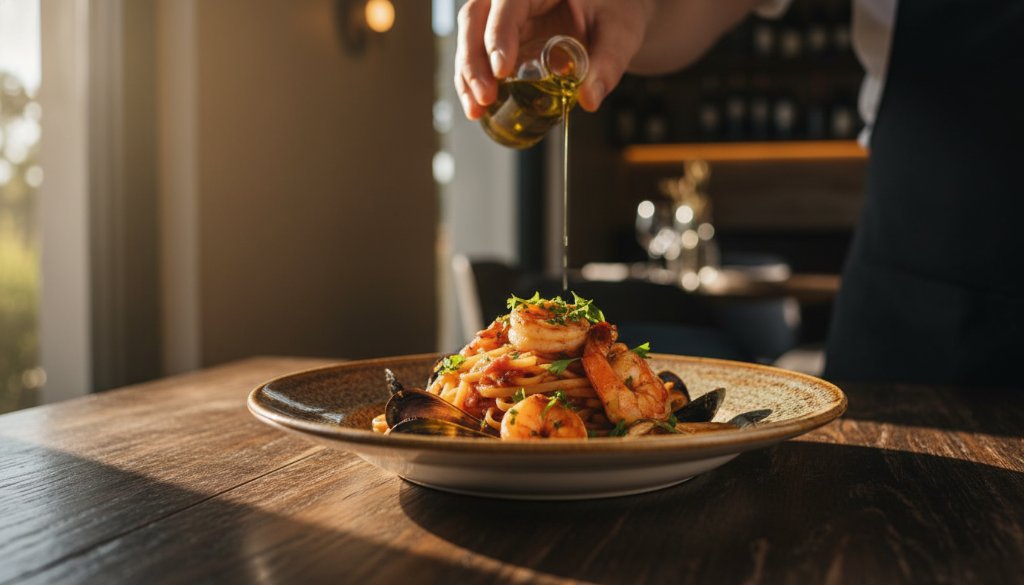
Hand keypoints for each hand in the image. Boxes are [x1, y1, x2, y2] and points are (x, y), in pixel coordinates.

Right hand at [455, 0, 655, 119]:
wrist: (614, 13)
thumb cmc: (617, 10)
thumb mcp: (621, 33)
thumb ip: (608, 62)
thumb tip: (590, 99)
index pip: (509, 1)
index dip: (499, 33)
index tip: (502, 69)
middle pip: (476, 16)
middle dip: (474, 60)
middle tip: (485, 96)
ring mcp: (504, 15)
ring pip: (470, 35)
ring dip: (467, 75)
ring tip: (477, 109)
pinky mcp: (503, 36)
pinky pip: (478, 54)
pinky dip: (473, 81)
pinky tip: (478, 107)